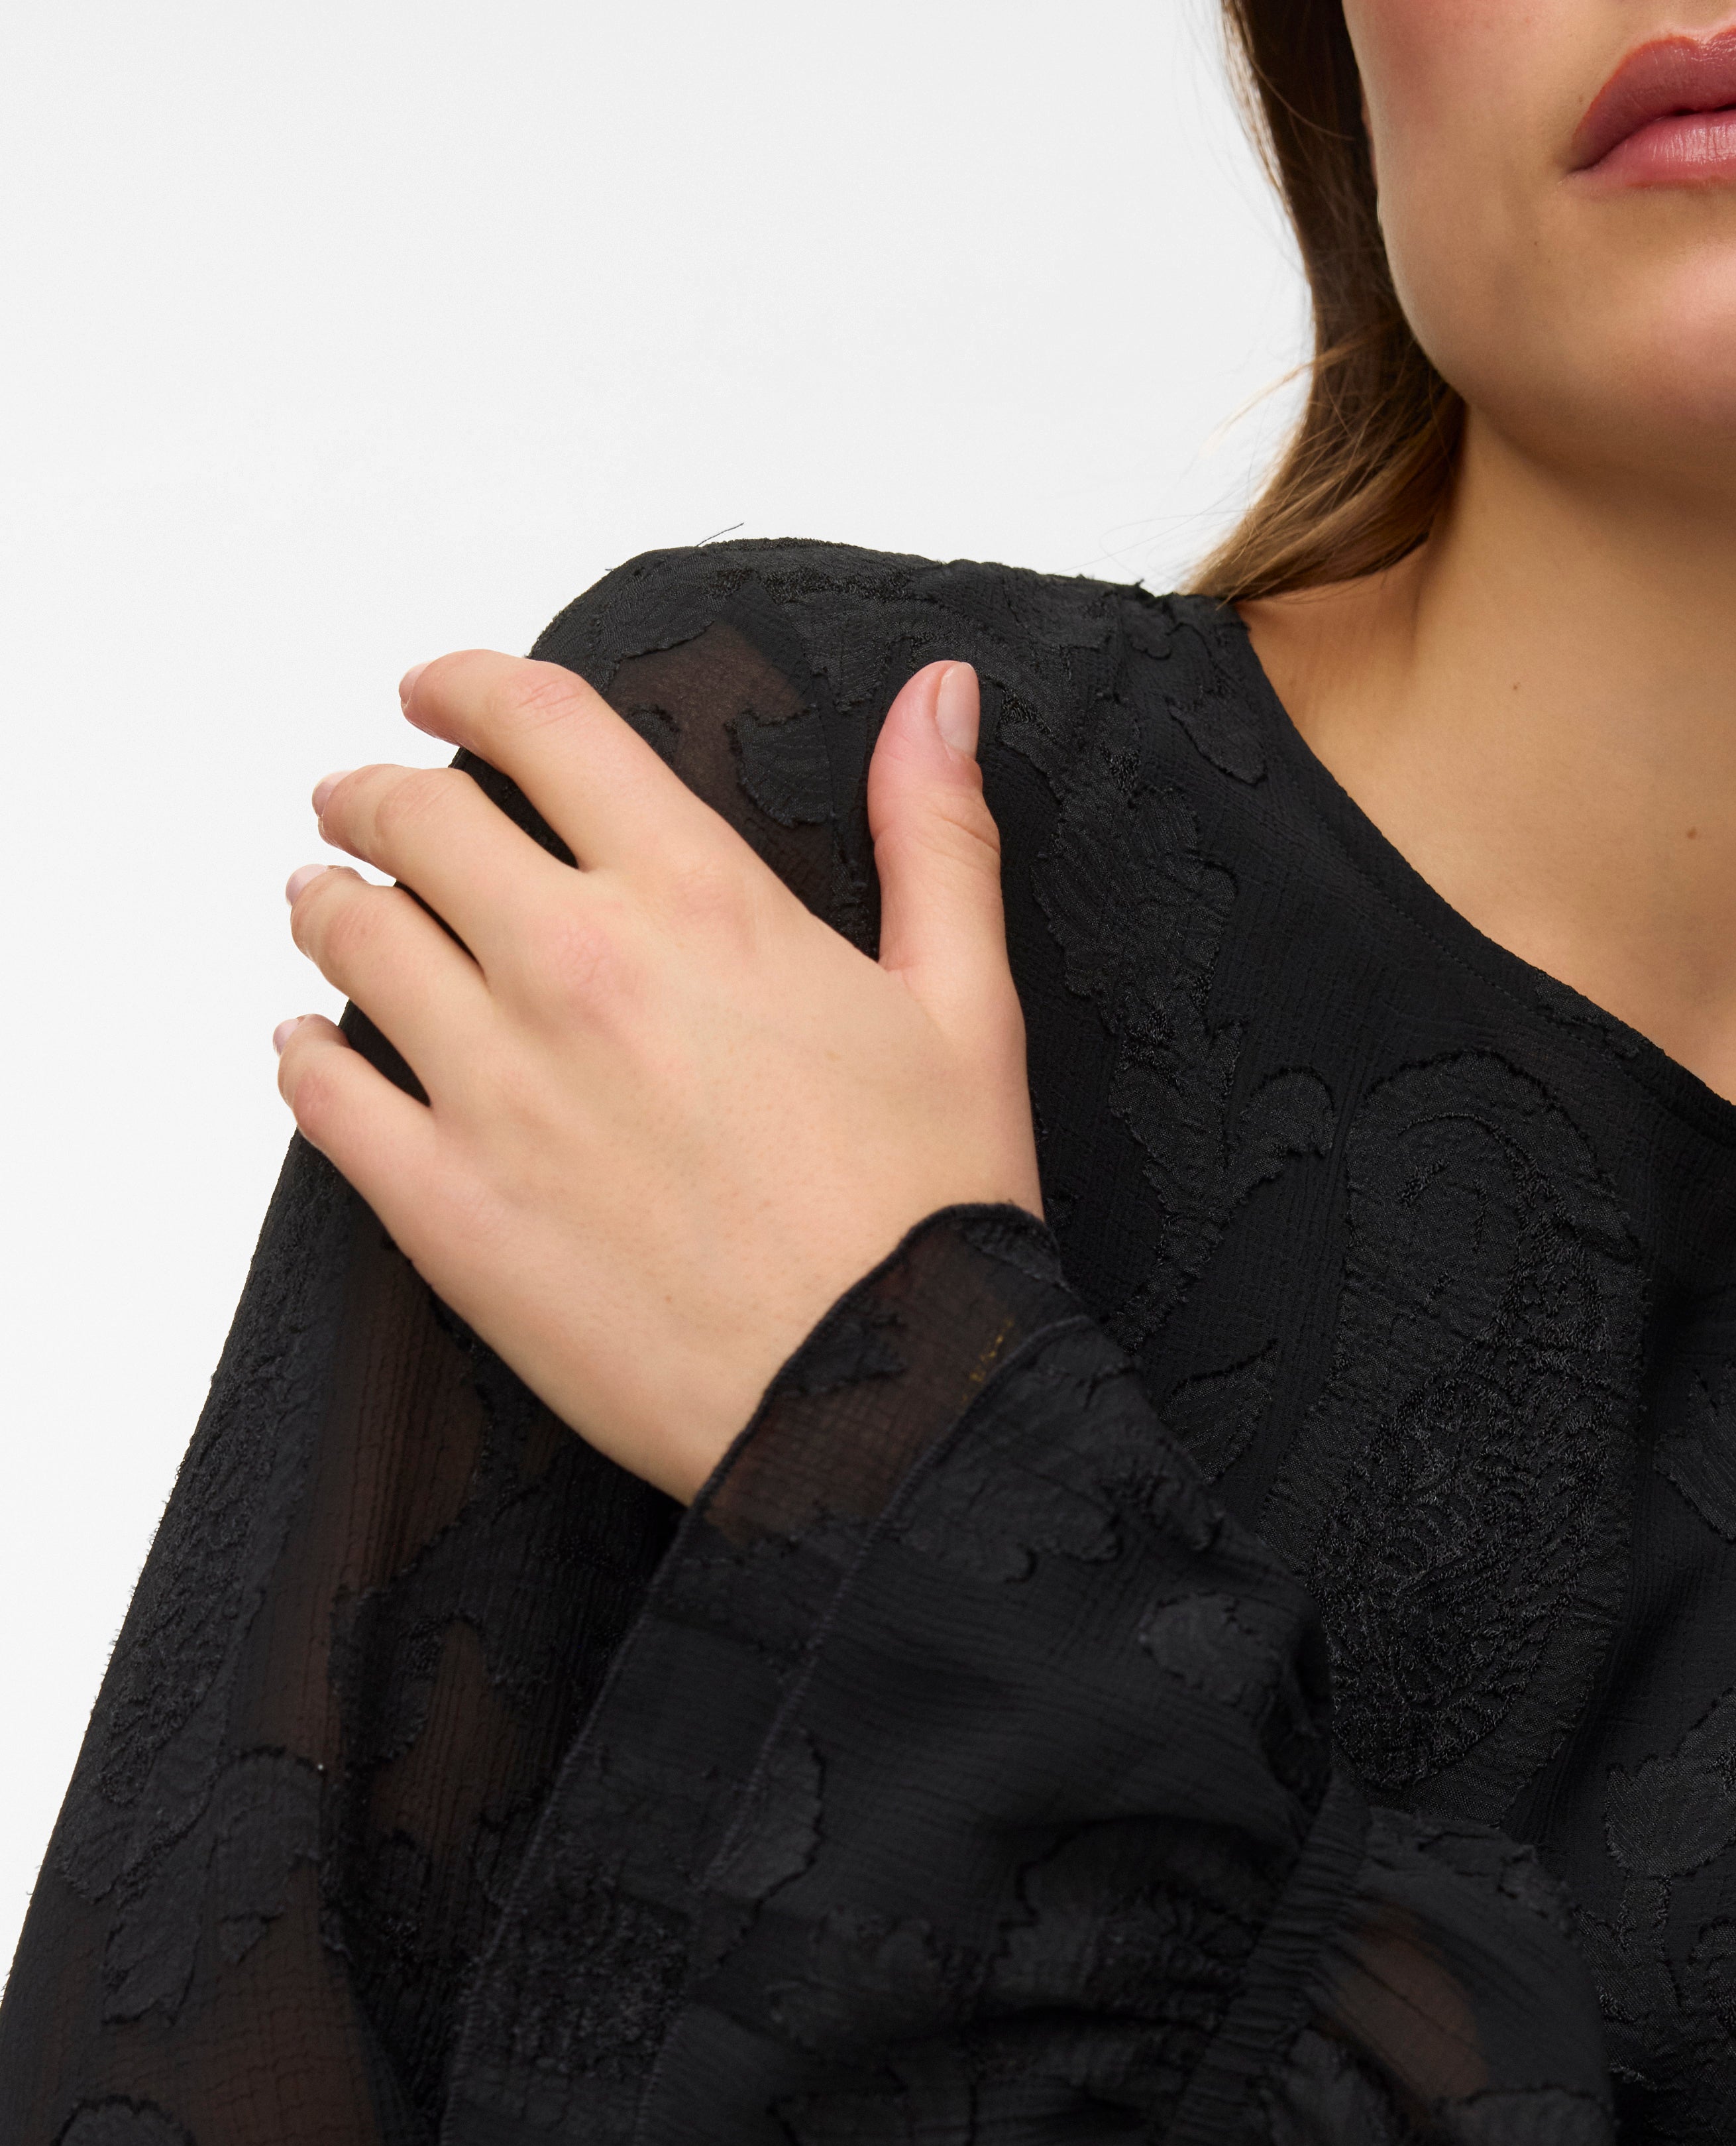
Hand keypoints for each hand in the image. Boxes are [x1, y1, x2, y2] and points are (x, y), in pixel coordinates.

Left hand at [274, 650, 1039, 1499]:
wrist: (883, 1401)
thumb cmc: (930, 1219)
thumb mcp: (965, 1007)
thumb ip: (935, 835)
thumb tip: (937, 697)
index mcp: (699, 901)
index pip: (540, 725)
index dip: (468, 686)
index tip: (437, 693)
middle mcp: (576, 970)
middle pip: (415, 820)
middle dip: (377, 794)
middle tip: (365, 805)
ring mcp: (495, 1089)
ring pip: (350, 938)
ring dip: (328, 902)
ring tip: (329, 905)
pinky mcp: (447, 1207)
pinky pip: (322, 1095)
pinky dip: (302, 1056)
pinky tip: (312, 1051)